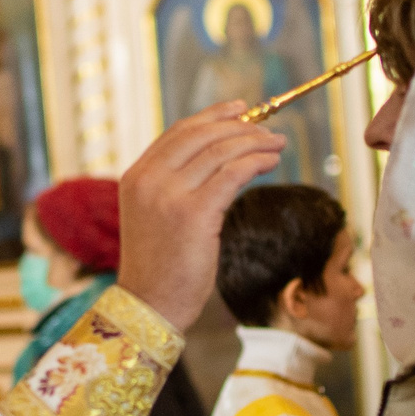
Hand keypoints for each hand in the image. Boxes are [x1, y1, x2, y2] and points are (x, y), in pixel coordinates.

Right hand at [116, 100, 283, 330]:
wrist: (149, 306)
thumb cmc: (159, 267)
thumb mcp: (156, 215)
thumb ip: (175, 185)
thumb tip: (219, 158)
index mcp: (137, 176)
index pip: (179, 132)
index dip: (213, 116)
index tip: (240, 109)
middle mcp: (149, 179)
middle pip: (202, 135)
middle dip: (240, 126)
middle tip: (268, 128)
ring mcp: (169, 195)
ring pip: (221, 151)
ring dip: (254, 142)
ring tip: (277, 144)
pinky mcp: (194, 213)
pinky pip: (233, 173)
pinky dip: (256, 162)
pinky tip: (271, 162)